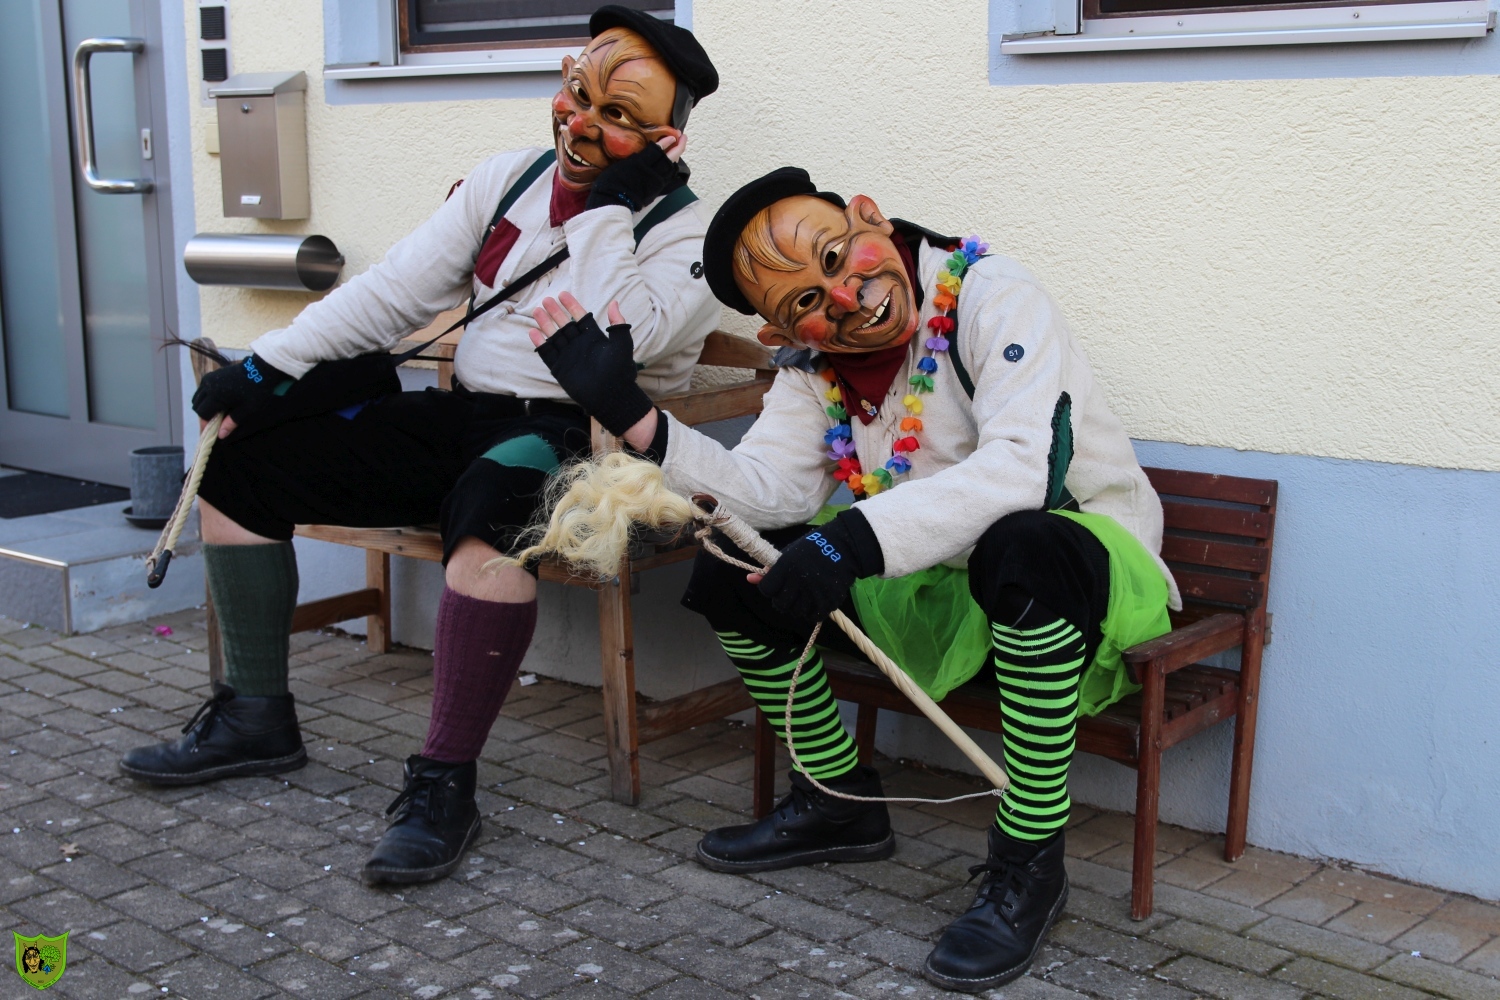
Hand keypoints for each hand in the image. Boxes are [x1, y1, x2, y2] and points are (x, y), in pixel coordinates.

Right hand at [191, 354, 288, 435]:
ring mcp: (209, 379)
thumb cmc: (256, 391)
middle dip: (204, 417)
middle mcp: (208, 386)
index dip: (205, 425)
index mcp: (215, 395)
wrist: (262, 369)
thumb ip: (231, 422)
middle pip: (197, 406)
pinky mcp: (212, 375)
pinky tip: (219, 403)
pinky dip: (206, 398)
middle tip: (215, 425)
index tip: (209, 434)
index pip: (202, 414)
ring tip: (217, 415)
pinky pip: (203, 390)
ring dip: (204, 407)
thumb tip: (220, 435)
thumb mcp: (246, 410)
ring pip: (198, 397)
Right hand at [529, 291, 654, 436]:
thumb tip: (614, 302)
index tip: (563, 294)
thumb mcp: (622, 344)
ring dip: (545, 324)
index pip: (580, 317)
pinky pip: (547, 353)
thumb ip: (618, 323)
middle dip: (555, 312)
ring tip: (537, 311)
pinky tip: (533, 333)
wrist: (612, 396)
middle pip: (564, 324)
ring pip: (554, 336)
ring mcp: (569, 356)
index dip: (572, 305)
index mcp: (594, 338)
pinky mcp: (560, 368)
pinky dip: (540, 344)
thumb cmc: (620, 371)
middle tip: (546, 300)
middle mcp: (579, 345)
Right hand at [586, 135, 684, 212]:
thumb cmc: (612, 180)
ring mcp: (656, 182)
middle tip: (683, 136)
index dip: (666, 142)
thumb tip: (643, 153)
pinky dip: (672, 167)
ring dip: (677, 156)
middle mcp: (652, 172)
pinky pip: (668, 176)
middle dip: (679, 146)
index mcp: (642, 163)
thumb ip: (636, 158)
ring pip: (672, 168)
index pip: (658, 150)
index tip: (672, 136)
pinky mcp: (656, 190)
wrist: (613, 200)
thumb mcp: (622, 164)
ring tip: (680, 147)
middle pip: (671, 158)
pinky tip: (672, 163)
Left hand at [756, 512, 882, 626]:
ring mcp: (814, 592)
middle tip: (790, 594)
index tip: (776, 586)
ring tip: (804, 597)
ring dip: (798, 607)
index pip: (766, 590)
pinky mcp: (828, 600)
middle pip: (780, 605)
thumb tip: (750, 579)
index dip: (769, 589)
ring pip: (796, 612)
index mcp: (786, 566)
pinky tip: (815, 602)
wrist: (844, 546)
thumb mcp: (788, 554)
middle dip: (782, 601)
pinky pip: (814, 616)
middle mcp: (798, 581)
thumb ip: (770, 569)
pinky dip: (813, 612)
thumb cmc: (812, 548)